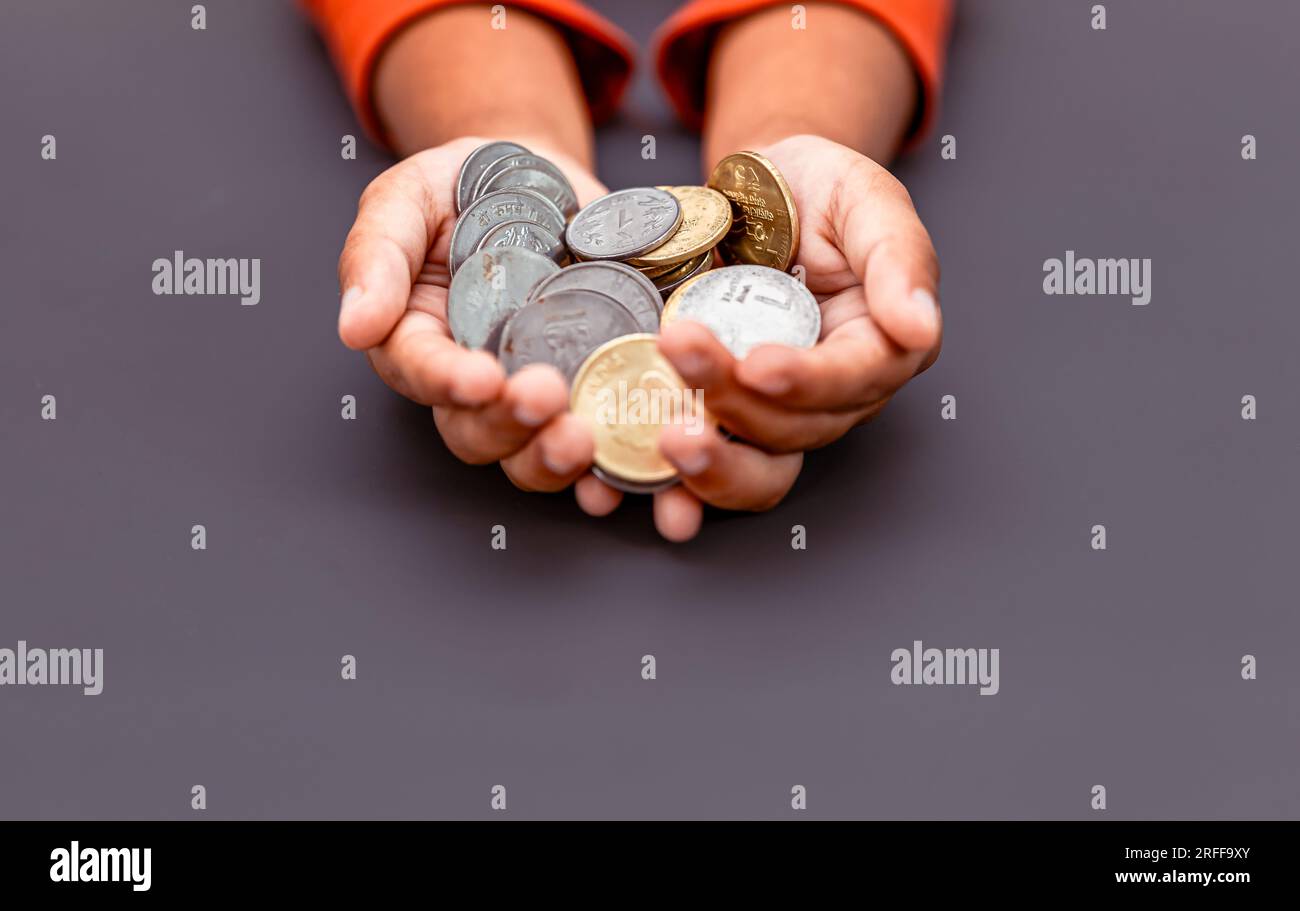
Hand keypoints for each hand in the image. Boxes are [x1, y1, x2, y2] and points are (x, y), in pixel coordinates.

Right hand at [337, 136, 607, 491]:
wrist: (539, 174)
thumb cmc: (459, 187)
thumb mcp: (406, 198)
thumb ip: (376, 256)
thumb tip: (355, 327)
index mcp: (419, 340)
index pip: (423, 374)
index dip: (449, 383)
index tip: (480, 379)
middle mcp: (476, 379)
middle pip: (477, 432)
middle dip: (508, 427)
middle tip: (545, 398)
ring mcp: (535, 388)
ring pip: (531, 453)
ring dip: (553, 457)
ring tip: (583, 436)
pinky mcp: (594, 385)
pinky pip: (602, 436)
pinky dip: (616, 458)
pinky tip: (635, 454)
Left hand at [579, 134, 941, 540]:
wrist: (751, 193)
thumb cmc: (816, 190)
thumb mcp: (863, 196)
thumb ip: (899, 256)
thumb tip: (920, 327)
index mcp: (879, 345)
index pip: (855, 380)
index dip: (809, 381)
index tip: (759, 363)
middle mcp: (832, 394)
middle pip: (797, 428)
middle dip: (738, 402)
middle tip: (680, 352)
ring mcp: (775, 413)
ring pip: (758, 465)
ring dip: (713, 459)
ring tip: (668, 433)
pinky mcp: (724, 418)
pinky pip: (710, 464)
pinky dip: (678, 486)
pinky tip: (646, 482)